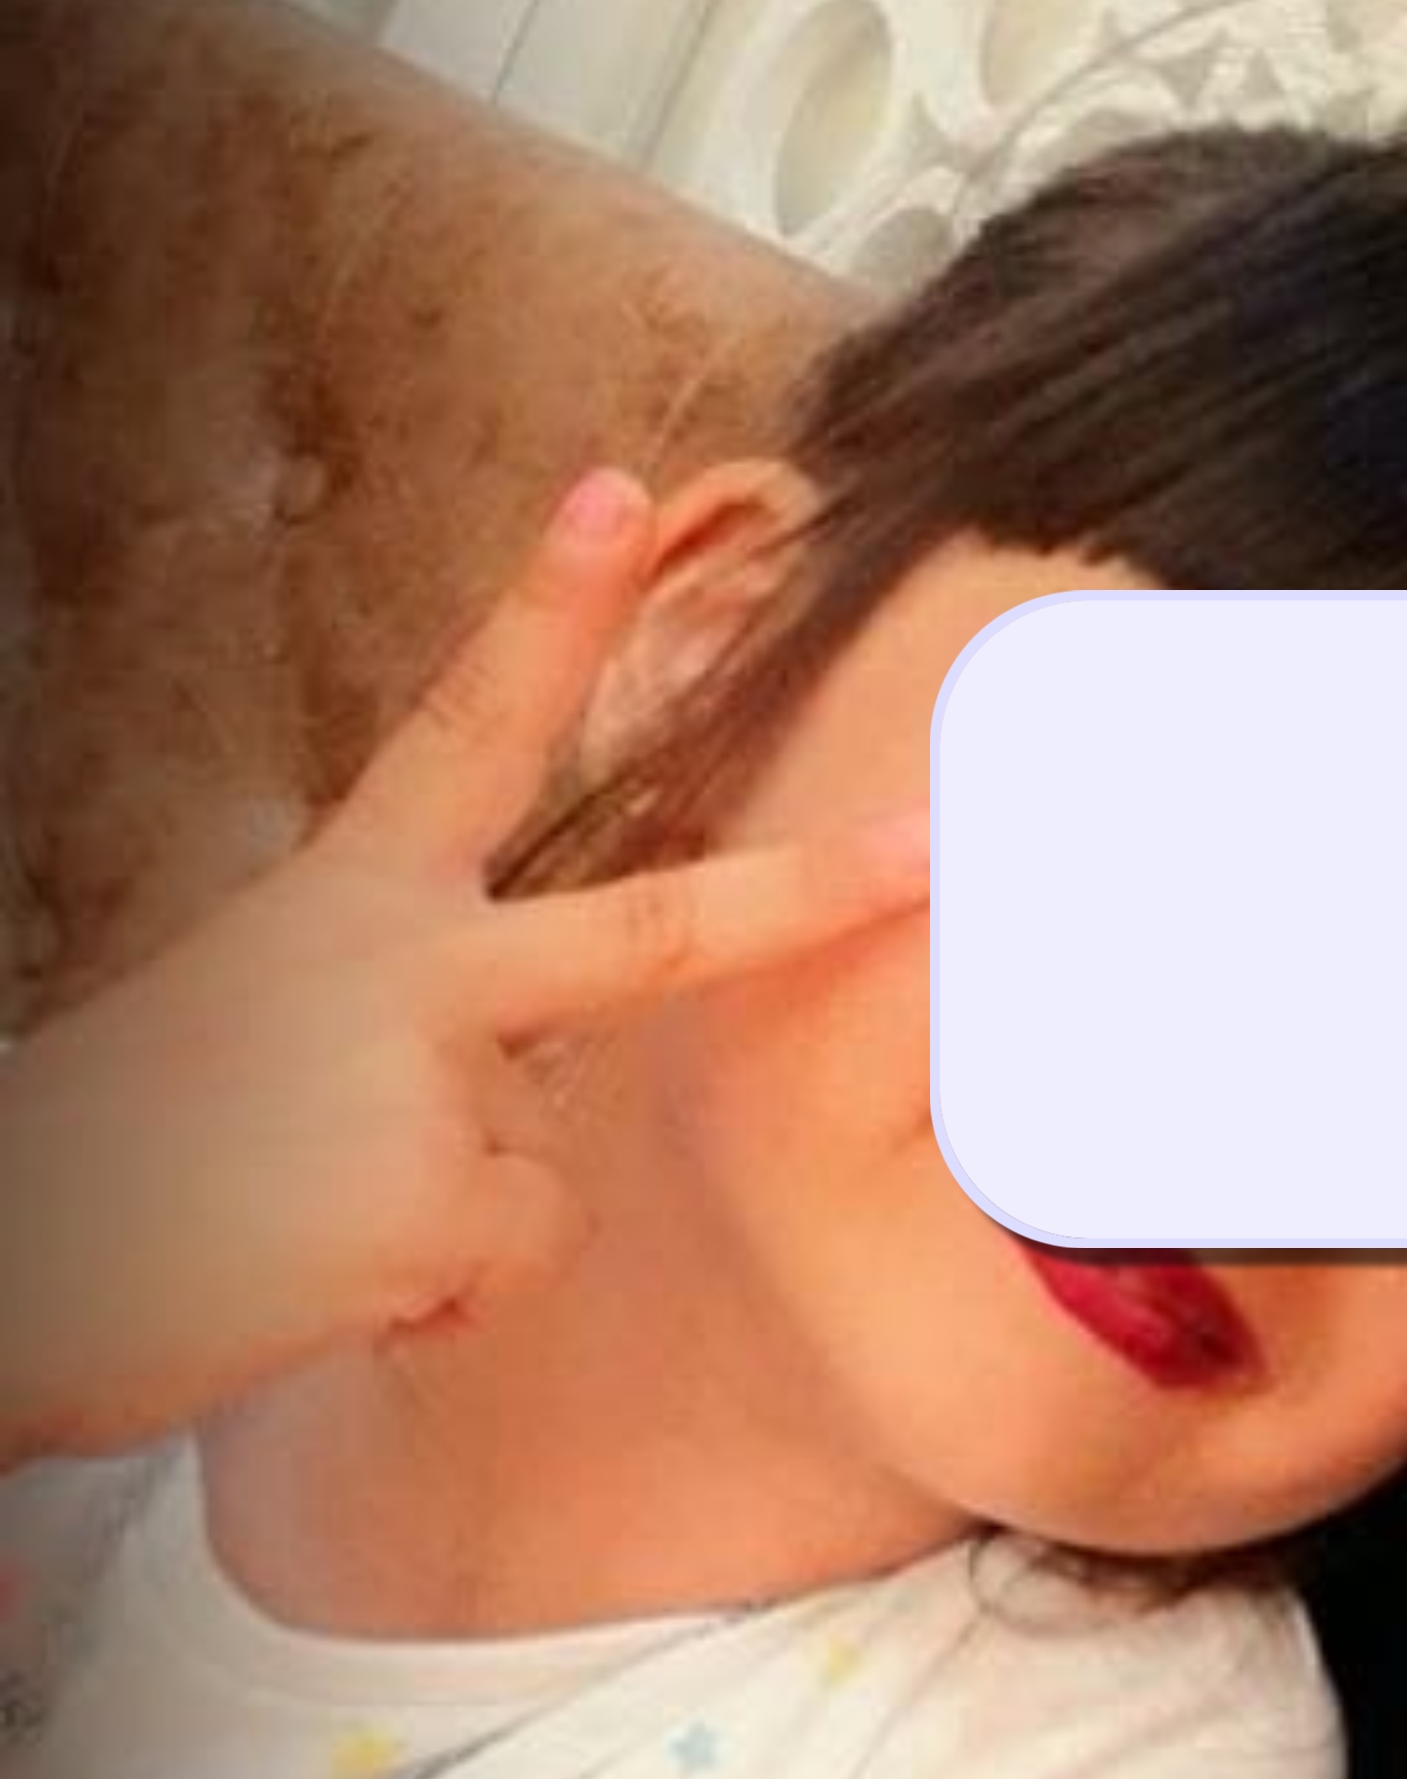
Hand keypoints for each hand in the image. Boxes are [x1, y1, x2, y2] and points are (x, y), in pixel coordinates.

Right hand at [0, 470, 931, 1465]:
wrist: (7, 1260)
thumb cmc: (139, 1141)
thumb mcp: (278, 1014)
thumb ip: (421, 1002)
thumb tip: (517, 1089)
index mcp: (353, 895)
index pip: (466, 721)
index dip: (546, 602)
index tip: (618, 485)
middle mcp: (406, 968)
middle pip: (658, 929)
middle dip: (820, 894)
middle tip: (940, 848)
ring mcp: (424, 1083)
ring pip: (540, 1167)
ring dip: (452, 1216)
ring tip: (295, 1218)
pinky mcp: (428, 1206)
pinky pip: (509, 1252)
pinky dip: (428, 1293)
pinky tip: (317, 1281)